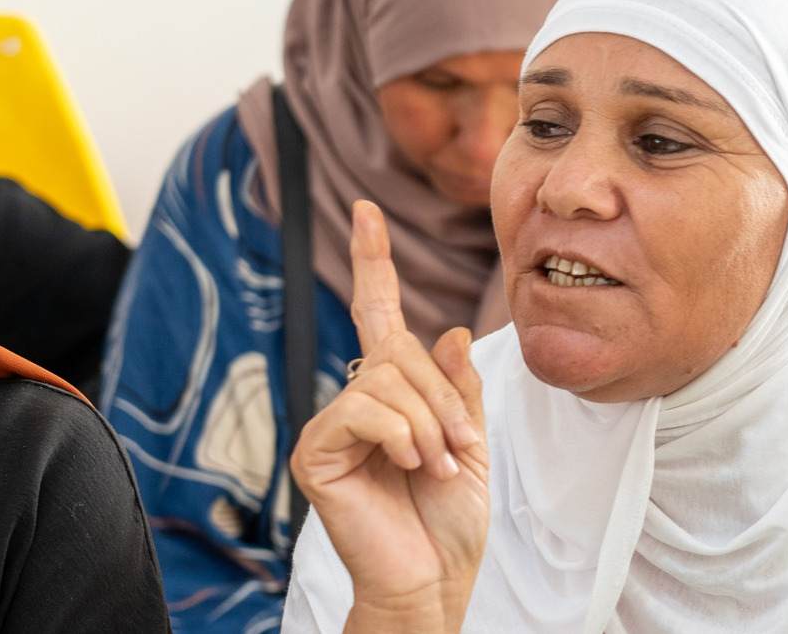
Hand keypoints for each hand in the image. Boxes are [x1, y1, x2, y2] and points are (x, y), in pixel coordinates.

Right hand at [291, 200, 488, 631]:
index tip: (364, 211)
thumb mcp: (471, 441)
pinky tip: (410, 466)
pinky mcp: (316, 453)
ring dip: (428, 422)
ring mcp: (331, 426)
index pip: (379, 314)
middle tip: (456, 448)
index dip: (373, 261)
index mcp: (393, 393)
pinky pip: (364, 410)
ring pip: (384, 379)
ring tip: (433, 466)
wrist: (435, 576)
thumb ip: (458, 386)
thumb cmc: (450, 518)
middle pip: (399, 351)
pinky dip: (402, 436)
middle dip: (443, 398)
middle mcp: (356, 401)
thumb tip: (445, 331)